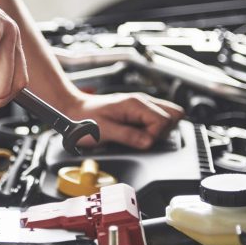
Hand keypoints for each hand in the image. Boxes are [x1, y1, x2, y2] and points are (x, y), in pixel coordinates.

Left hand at [63, 92, 184, 148]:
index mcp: (135, 104)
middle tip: (144, 139)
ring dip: (160, 130)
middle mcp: (141, 102)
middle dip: (163, 132)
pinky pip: (157, 118)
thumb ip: (128, 136)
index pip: (164, 120)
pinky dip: (153, 128)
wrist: (72, 110)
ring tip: (140, 137)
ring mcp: (140, 106)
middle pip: (173, 115)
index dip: (155, 136)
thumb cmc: (83, 119)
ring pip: (168, 115)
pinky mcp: (137, 112)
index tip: (141, 142)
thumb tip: (148, 142)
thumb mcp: (104, 131)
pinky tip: (139, 134)